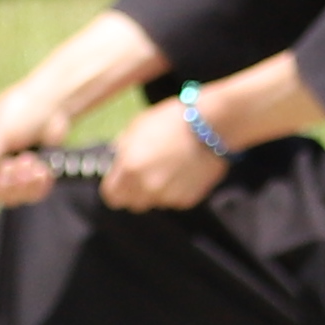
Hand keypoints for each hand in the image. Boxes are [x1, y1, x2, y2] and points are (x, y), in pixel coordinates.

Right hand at [0, 77, 92, 207]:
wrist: (53, 106)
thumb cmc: (19, 109)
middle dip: (6, 182)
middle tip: (19, 163)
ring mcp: (2, 172)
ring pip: (7, 196)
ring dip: (23, 183)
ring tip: (33, 163)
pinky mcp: (23, 177)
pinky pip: (27, 194)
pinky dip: (37, 185)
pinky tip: (42, 170)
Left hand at [96, 94, 223, 213]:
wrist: (212, 126)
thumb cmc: (172, 120)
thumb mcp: (138, 126)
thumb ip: (123, 148)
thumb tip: (119, 160)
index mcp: (130, 168)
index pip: (111, 195)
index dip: (115, 188)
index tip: (122, 181)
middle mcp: (146, 187)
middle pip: (132, 204)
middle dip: (135, 192)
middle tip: (145, 175)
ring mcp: (168, 196)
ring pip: (154, 203)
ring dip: (156, 192)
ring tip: (169, 170)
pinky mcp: (188, 199)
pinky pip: (174, 201)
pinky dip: (176, 190)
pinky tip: (184, 172)